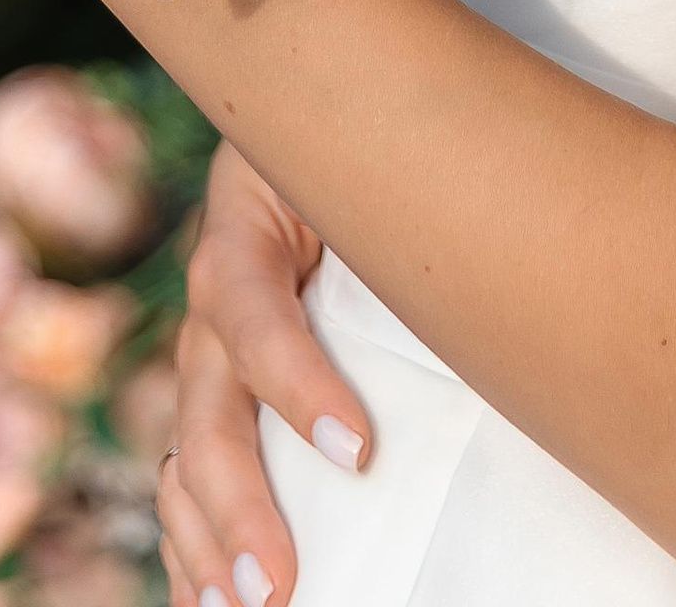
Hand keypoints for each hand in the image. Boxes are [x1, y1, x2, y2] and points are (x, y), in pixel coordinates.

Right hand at [161, 142, 368, 606]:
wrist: (319, 118)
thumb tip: (490, 286)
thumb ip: (404, 212)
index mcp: (248, 228)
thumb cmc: (368, 147)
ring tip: (238, 606)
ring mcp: (209, 349)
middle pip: (208, 404)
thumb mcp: (370, 159)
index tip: (357, 451)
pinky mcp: (217, 387)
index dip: (296, 383)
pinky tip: (204, 596)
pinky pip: (187, 471)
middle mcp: (216, 295)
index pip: (253, 309)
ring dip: (206, 538)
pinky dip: (193, 540)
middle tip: (278, 583)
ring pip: (185, 451)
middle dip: (239, 501)